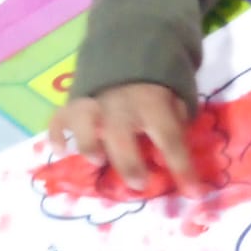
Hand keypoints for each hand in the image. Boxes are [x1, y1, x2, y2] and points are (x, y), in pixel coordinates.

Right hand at [48, 83, 194, 193]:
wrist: (126, 58)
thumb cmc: (153, 93)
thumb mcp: (175, 103)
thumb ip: (176, 126)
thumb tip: (182, 161)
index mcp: (153, 104)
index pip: (170, 138)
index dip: (183, 167)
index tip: (194, 193)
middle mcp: (121, 104)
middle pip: (123, 133)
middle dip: (129, 161)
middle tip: (138, 183)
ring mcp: (94, 103)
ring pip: (85, 121)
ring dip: (89, 142)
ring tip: (97, 160)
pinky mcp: (73, 105)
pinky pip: (59, 118)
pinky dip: (56, 135)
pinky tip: (60, 151)